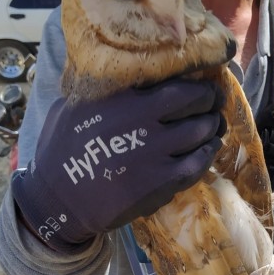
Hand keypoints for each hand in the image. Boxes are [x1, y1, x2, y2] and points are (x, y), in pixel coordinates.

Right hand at [12, 78, 224, 247]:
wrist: (57, 200)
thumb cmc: (60, 150)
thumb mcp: (71, 107)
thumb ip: (101, 91)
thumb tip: (125, 74)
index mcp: (122, 98)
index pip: (176, 83)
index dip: (198, 84)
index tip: (205, 86)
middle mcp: (142, 120)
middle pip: (196, 103)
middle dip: (212, 101)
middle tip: (216, 104)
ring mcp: (154, 152)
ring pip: (201, 132)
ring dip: (212, 127)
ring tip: (214, 126)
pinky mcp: (160, 182)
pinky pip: (197, 164)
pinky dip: (207, 155)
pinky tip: (207, 151)